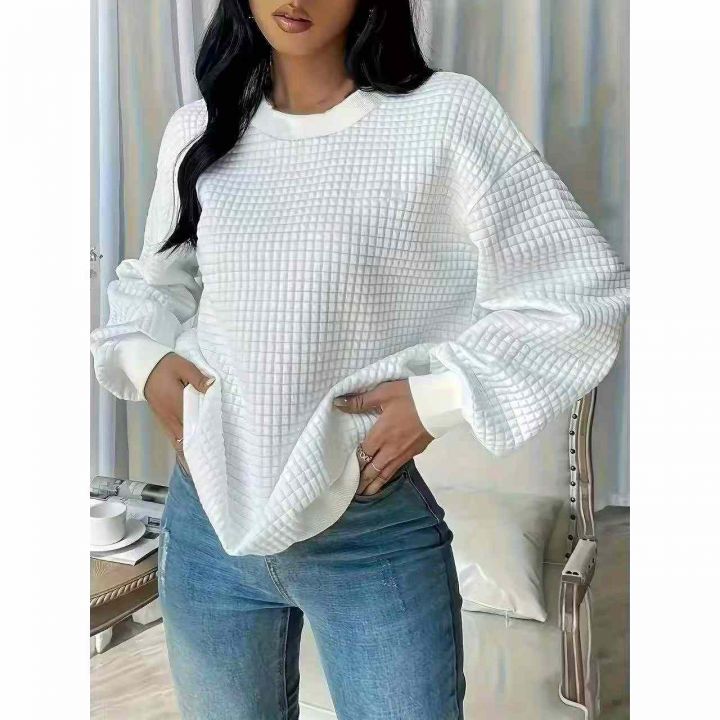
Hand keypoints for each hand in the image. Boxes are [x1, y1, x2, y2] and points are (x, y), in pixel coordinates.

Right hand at [143, 353, 214, 452]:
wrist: (144, 366)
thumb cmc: (165, 365)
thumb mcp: (184, 366)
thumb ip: (198, 378)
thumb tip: (212, 386)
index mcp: (177, 403)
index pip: (193, 423)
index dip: (203, 434)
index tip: (213, 443)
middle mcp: (170, 415)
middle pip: (185, 436)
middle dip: (196, 446)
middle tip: (210, 455)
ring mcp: (164, 418)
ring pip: (177, 438)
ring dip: (188, 446)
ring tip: (201, 456)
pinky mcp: (161, 417)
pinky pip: (171, 434)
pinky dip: (180, 442)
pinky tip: (187, 448)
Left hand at [333, 379, 433, 495]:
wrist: (441, 403)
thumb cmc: (410, 396)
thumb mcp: (383, 393)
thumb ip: (360, 401)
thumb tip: (338, 403)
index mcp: (380, 435)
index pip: (362, 456)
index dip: (353, 466)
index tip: (345, 474)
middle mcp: (390, 449)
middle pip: (373, 470)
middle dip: (362, 482)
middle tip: (352, 492)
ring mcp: (404, 453)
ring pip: (386, 474)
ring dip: (375, 485)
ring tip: (366, 494)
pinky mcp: (416, 453)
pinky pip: (398, 469)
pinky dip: (389, 477)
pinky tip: (386, 478)